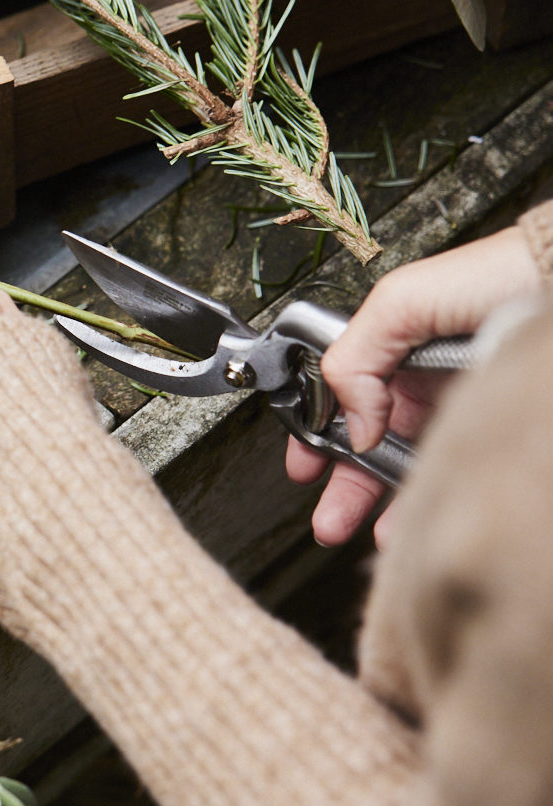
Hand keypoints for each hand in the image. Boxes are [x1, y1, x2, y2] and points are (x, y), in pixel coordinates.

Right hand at [287, 225, 538, 546]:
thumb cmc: (501, 276)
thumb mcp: (402, 301)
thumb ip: (355, 354)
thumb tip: (350, 416)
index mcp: (395, 348)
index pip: (344, 398)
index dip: (319, 434)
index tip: (306, 467)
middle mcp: (424, 382)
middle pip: (370, 443)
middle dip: (342, 485)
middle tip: (328, 518)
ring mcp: (457, 409)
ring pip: (405, 466)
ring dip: (377, 503)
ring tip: (355, 529)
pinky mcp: (487, 428)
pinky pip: (447, 472)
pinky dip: (421, 501)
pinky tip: (405, 520)